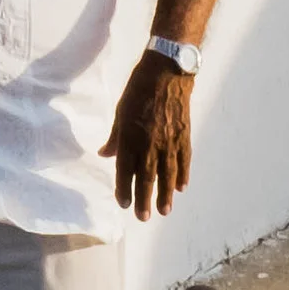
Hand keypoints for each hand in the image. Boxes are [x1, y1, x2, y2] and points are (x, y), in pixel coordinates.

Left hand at [100, 59, 193, 221]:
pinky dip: (183, 174)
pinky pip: (184, 159)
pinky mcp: (184, 135)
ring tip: (165, 211)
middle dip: (145, 199)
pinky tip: (181, 187)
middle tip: (144, 217)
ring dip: (165, 194)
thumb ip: (115, 137)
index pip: (125, 169)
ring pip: (168, 174)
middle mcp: (150, 142)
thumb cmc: (139, 89)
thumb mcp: (120, 110)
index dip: (124, 188)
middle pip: (147, 177)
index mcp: (130, 136)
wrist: (167, 71)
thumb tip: (105, 154)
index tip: (123, 204)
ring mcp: (169, 140)